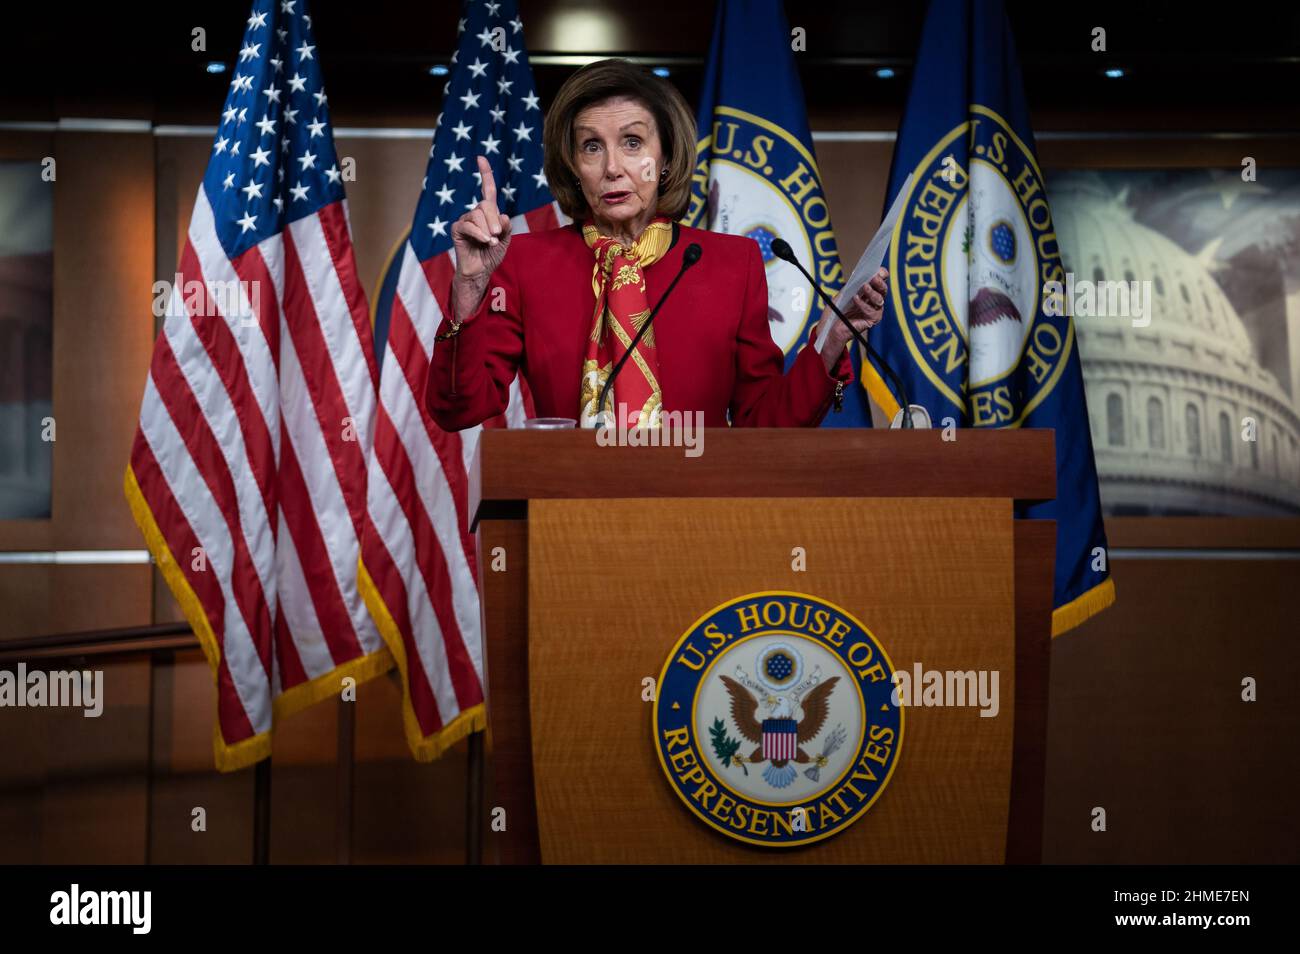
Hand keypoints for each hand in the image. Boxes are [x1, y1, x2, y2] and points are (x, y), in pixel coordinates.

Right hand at [450, 156, 511, 319]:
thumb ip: (506, 227)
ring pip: (477, 214)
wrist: (480, 272)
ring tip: (491, 242)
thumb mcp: (505, 240)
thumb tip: (503, 215)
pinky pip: (468, 225)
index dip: (485, 174)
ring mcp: (464, 220)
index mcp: (488, 213)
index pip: (487, 190)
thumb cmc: (492, 255)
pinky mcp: (456, 230)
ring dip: (488, 229)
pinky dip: (479, 233)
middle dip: (494, 219)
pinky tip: (485, 241)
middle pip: (485, 204)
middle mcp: (475, 213)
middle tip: (497, 235)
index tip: (480, 158)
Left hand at [819, 267, 887, 372]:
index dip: (881, 274)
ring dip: (872, 292)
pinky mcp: (872, 320)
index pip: (880, 280)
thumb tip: (858, 275)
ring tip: (864, 286)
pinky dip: (864, 304)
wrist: (830, 329)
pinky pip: (872, 311)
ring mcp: (874, 310)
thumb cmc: (835, 311)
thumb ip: (851, 285)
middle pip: (883, 288)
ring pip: (880, 299)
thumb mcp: (841, 294)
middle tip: (873, 277)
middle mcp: (874, 300)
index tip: (878, 269)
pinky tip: (856, 299)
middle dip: (879, 281)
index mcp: (868, 291)